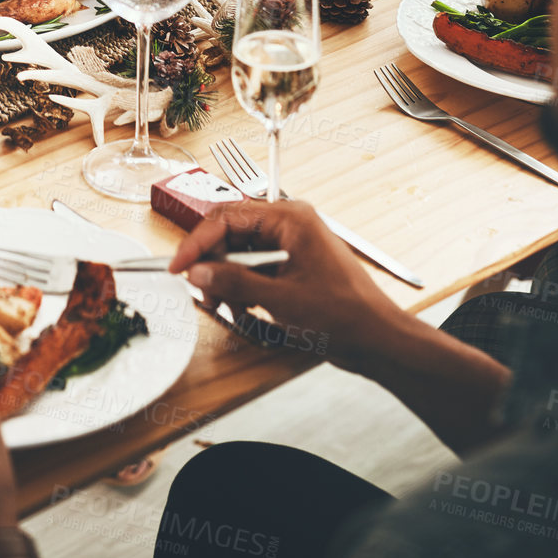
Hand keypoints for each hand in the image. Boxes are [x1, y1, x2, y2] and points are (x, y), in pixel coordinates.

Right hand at [170, 200, 404, 372]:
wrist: (378, 339)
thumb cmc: (346, 314)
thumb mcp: (281, 300)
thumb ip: (235, 283)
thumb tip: (198, 272)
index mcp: (290, 218)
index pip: (227, 217)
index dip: (197, 242)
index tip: (178, 266)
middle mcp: (290, 224)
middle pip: (232, 232)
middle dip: (213, 264)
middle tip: (201, 292)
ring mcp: (292, 244)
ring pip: (241, 252)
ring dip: (228, 280)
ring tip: (227, 306)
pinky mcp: (293, 264)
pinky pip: (256, 268)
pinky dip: (244, 287)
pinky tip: (246, 308)